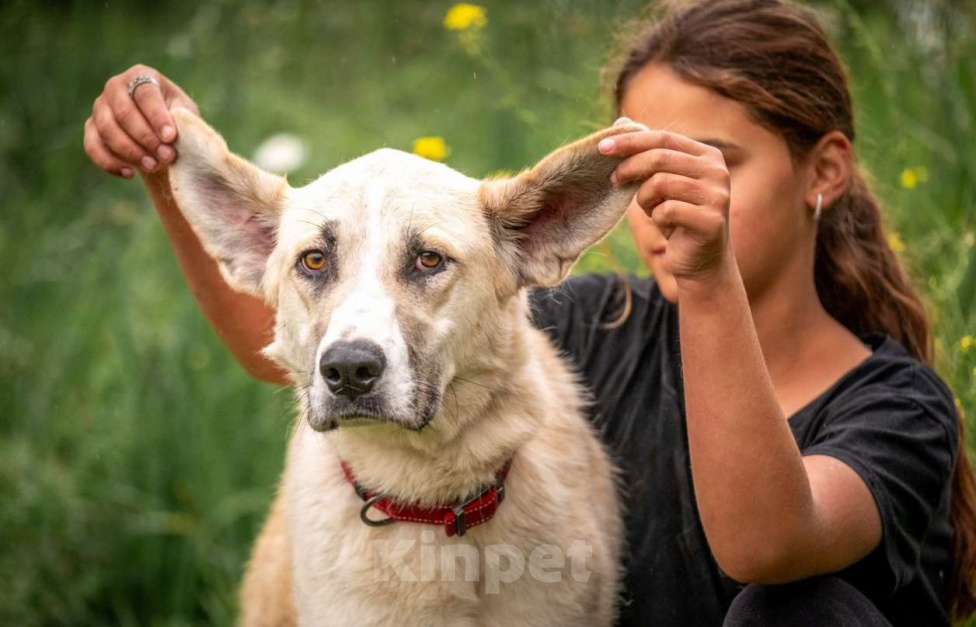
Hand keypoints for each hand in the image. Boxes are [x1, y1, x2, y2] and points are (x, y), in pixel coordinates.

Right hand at [84, 64, 199, 178]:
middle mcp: (115, 87)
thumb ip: (182, 120)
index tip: (170, 137)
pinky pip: (93, 147)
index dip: (157, 116)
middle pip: (123, 112)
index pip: (145, 94)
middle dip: (146, 138)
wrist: (162, 137)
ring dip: (131, 152)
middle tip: (166, 156)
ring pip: (107, 130)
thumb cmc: (178, 120)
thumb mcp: (186, 115)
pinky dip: (110, 163)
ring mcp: (100, 107)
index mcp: (142, 76)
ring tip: (153, 165)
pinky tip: (130, 174)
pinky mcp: (91, 129)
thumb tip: (169, 136)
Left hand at [600, 128, 732, 285]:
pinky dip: (658, 220)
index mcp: (708, 156)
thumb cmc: (676, 220)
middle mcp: (718, 171)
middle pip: (660, 157)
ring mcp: (718, 195)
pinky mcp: (712, 220)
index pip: (663, 138)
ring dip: (645, 200)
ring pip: (660, 184)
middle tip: (614, 181)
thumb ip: (646, 154)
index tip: (601, 148)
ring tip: (653, 212)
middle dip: (630, 167)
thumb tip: (621, 120)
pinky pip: (667, 211)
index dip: (631, 141)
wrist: (699, 264)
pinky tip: (668, 228)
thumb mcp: (660, 184)